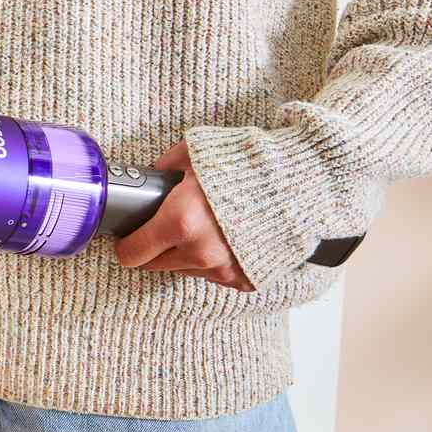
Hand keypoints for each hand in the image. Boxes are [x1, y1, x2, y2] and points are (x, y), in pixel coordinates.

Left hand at [114, 140, 253, 291]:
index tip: (127, 237)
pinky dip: (215, 259)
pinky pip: (215, 274)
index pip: (131, 254)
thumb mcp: (195, 153)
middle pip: (155, 265)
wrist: (306, 180)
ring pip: (185, 269)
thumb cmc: (251, 163)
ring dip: (186, 252)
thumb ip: (163, 169)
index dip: (126, 244)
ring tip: (204, 225)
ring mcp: (224, 269)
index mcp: (179, 222)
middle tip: (165, 226)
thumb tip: (147, 178)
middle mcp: (200, 252)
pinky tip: (226, 236)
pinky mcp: (245, 278)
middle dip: (154, 247)